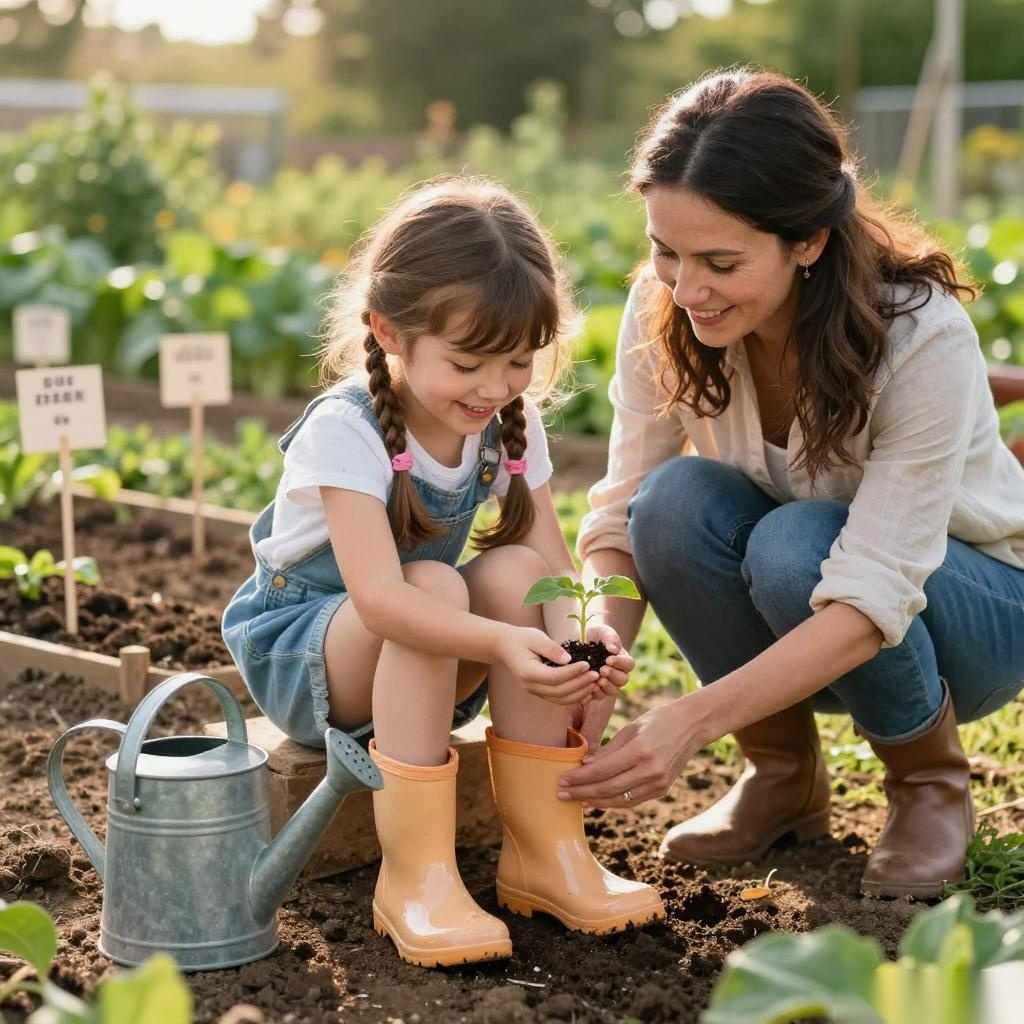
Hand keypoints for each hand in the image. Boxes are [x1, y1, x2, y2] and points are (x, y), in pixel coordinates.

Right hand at [495, 625, 596, 705]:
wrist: (506, 647)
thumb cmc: (522, 639)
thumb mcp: (536, 637)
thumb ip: (551, 648)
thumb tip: (569, 659)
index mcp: (528, 672)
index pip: (554, 677)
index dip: (572, 672)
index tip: (587, 664)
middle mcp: (531, 686)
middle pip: (559, 692)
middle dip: (580, 684)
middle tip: (596, 674)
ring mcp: (535, 691)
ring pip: (561, 700)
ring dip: (579, 693)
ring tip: (595, 682)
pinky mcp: (541, 692)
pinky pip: (559, 700)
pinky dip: (574, 697)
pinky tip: (587, 689)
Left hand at [556, 697, 703, 808]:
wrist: (692, 725)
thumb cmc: (657, 720)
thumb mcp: (630, 728)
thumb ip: (608, 750)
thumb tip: (584, 766)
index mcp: (640, 751)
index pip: (602, 771)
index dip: (579, 778)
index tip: (562, 780)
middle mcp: (650, 770)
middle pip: (608, 789)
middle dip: (581, 792)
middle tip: (561, 794)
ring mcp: (658, 783)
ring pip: (619, 800)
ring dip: (595, 801)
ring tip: (575, 800)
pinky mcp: (662, 789)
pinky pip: (632, 800)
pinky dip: (613, 802)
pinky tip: (597, 800)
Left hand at [587, 622, 633, 699]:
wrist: (577, 640)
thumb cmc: (594, 635)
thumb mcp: (602, 631)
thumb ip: (610, 637)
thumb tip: (613, 649)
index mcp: (622, 659)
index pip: (629, 665)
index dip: (621, 663)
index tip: (609, 659)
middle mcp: (617, 672)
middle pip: (623, 680)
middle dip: (613, 675)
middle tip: (602, 670)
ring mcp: (607, 682)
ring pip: (613, 691)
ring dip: (607, 686)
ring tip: (597, 680)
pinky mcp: (595, 689)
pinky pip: (598, 696)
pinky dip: (595, 693)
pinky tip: (589, 686)